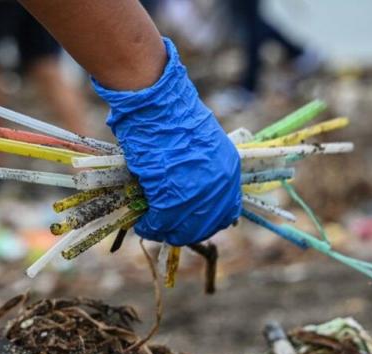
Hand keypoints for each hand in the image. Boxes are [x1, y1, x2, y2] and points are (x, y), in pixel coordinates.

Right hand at [93, 38, 240, 245]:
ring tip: (150, 226)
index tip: (187, 223)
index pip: (226, 213)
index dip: (205, 222)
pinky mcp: (174, 196)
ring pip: (182, 227)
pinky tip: (142, 223)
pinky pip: (162, 221)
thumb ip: (201, 170)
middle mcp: (219, 186)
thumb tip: (187, 192)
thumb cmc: (172, 116)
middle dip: (183, 231)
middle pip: (204, 226)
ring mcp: (198, 193)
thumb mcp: (200, 145)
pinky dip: (150, 225)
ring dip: (164, 230)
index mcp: (229, 171)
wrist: (158, 104)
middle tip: (165, 229)